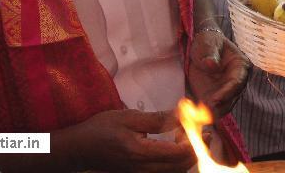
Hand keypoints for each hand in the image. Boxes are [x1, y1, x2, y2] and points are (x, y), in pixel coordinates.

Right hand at [68, 109, 195, 171]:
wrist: (79, 150)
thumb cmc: (101, 130)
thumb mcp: (128, 118)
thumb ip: (157, 119)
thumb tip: (181, 116)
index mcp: (142, 153)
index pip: (179, 153)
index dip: (196, 141)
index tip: (203, 128)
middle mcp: (144, 170)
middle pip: (181, 166)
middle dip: (197, 150)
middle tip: (204, 134)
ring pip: (175, 172)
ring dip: (188, 157)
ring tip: (190, 139)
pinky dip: (177, 163)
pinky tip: (175, 148)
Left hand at [187, 29, 250, 118]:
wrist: (201, 48)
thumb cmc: (207, 42)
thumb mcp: (207, 44)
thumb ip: (209, 53)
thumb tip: (211, 64)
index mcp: (241, 66)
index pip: (237, 82)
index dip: (227, 92)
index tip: (215, 99)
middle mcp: (237, 81)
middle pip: (232, 98)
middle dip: (220, 107)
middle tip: (206, 111)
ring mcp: (226, 91)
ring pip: (224, 107)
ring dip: (213, 113)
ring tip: (201, 118)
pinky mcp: (215, 97)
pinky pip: (213, 109)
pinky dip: (205, 114)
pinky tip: (195, 117)